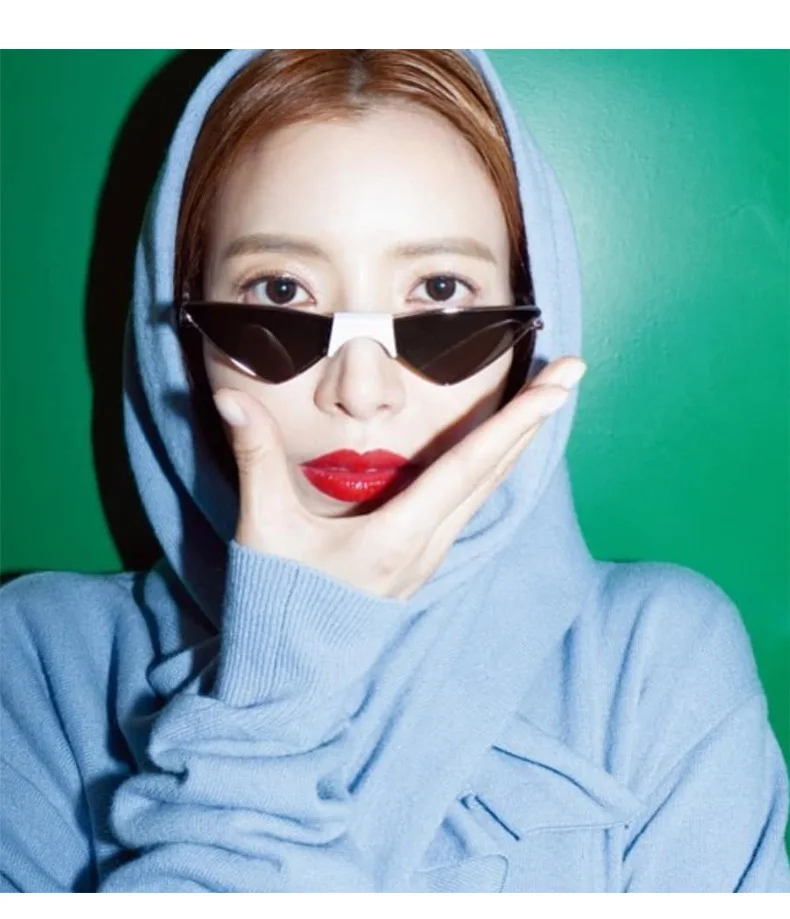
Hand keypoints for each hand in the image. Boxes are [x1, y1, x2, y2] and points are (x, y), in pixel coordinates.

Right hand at [213, 357, 586, 599]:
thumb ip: (254, 457)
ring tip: (544, 401)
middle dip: (535, 417)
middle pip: (494, 471)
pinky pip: (470, 505)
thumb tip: (233, 399)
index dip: (516, 420)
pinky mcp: (422, 560)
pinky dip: (492, 467)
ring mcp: (431, 556)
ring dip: (518, 441)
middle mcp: (428, 544)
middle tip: (571, 371)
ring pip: (487, 489)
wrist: (295, 674)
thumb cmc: (281, 602)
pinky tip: (498, 451)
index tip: (561, 384)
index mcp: (398, 534)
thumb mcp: (264, 528)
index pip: (469, 464)